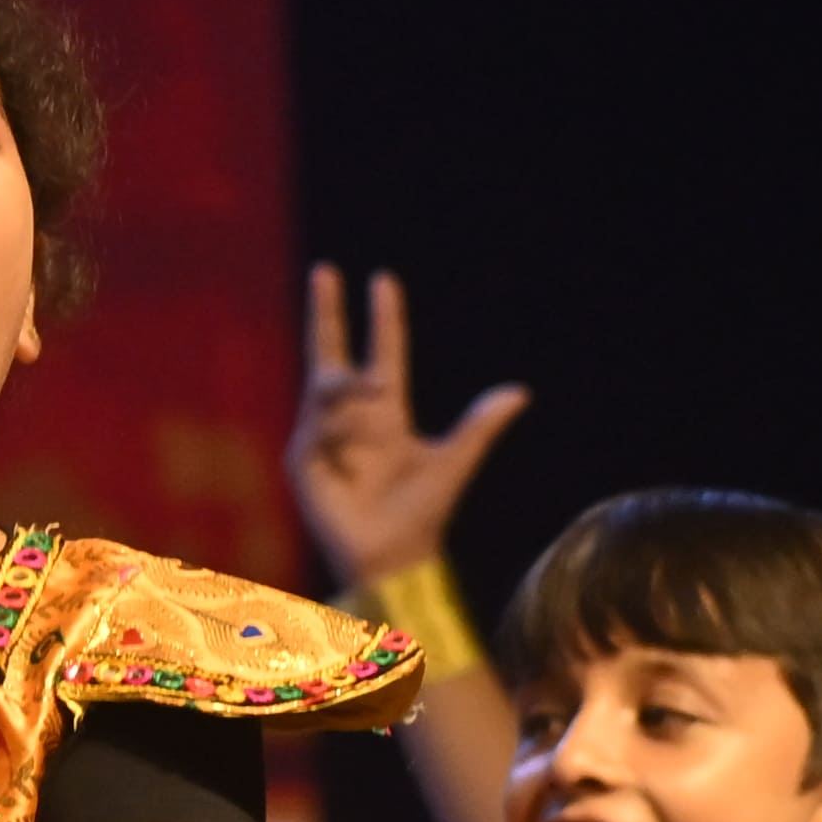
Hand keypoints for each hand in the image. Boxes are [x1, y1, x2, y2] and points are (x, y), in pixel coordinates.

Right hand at [288, 264, 528, 591]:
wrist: (390, 552)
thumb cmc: (422, 511)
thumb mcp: (454, 461)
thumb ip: (480, 424)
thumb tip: (520, 391)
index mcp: (389, 414)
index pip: (385, 353)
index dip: (384, 319)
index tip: (383, 280)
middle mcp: (353, 418)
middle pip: (334, 351)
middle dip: (328, 311)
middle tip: (325, 270)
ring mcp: (323, 436)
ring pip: (330, 391)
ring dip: (351, 400)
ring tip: (370, 423)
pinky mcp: (302, 458)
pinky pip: (318, 428)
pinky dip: (337, 438)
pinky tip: (348, 462)